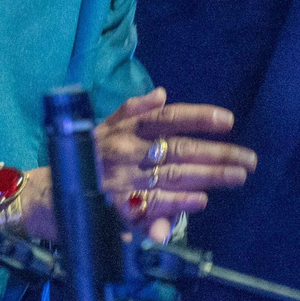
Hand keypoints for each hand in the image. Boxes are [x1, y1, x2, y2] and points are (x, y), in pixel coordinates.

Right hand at [94, 87, 256, 240]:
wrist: (51, 191)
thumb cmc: (86, 156)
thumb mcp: (103, 127)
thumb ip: (132, 110)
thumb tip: (161, 94)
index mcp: (124, 129)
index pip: (167, 119)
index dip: (197, 117)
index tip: (227, 120)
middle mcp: (125, 151)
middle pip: (179, 149)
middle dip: (216, 153)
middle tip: (248, 159)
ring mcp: (124, 180)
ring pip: (174, 176)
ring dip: (208, 176)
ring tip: (237, 176)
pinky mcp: (120, 206)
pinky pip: (155, 204)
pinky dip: (179, 202)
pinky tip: (200, 200)